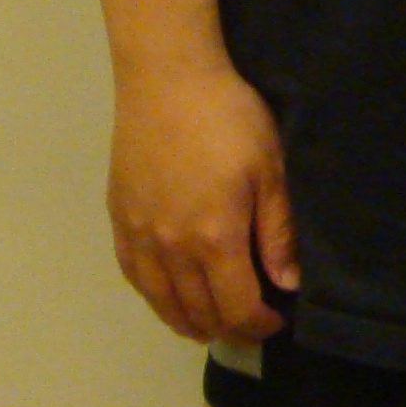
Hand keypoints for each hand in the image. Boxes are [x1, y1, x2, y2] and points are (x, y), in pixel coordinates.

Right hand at [106, 54, 298, 341]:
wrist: (167, 78)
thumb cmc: (229, 117)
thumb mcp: (270, 170)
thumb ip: (278, 233)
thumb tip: (286, 285)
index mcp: (214, 238)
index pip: (236, 308)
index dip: (259, 326)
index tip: (277, 319)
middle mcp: (171, 248)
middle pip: (198, 313)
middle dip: (229, 328)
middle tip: (250, 321)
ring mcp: (139, 235)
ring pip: (162, 302)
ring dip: (190, 321)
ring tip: (213, 322)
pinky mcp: (119, 219)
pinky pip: (134, 277)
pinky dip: (155, 297)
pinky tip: (171, 297)